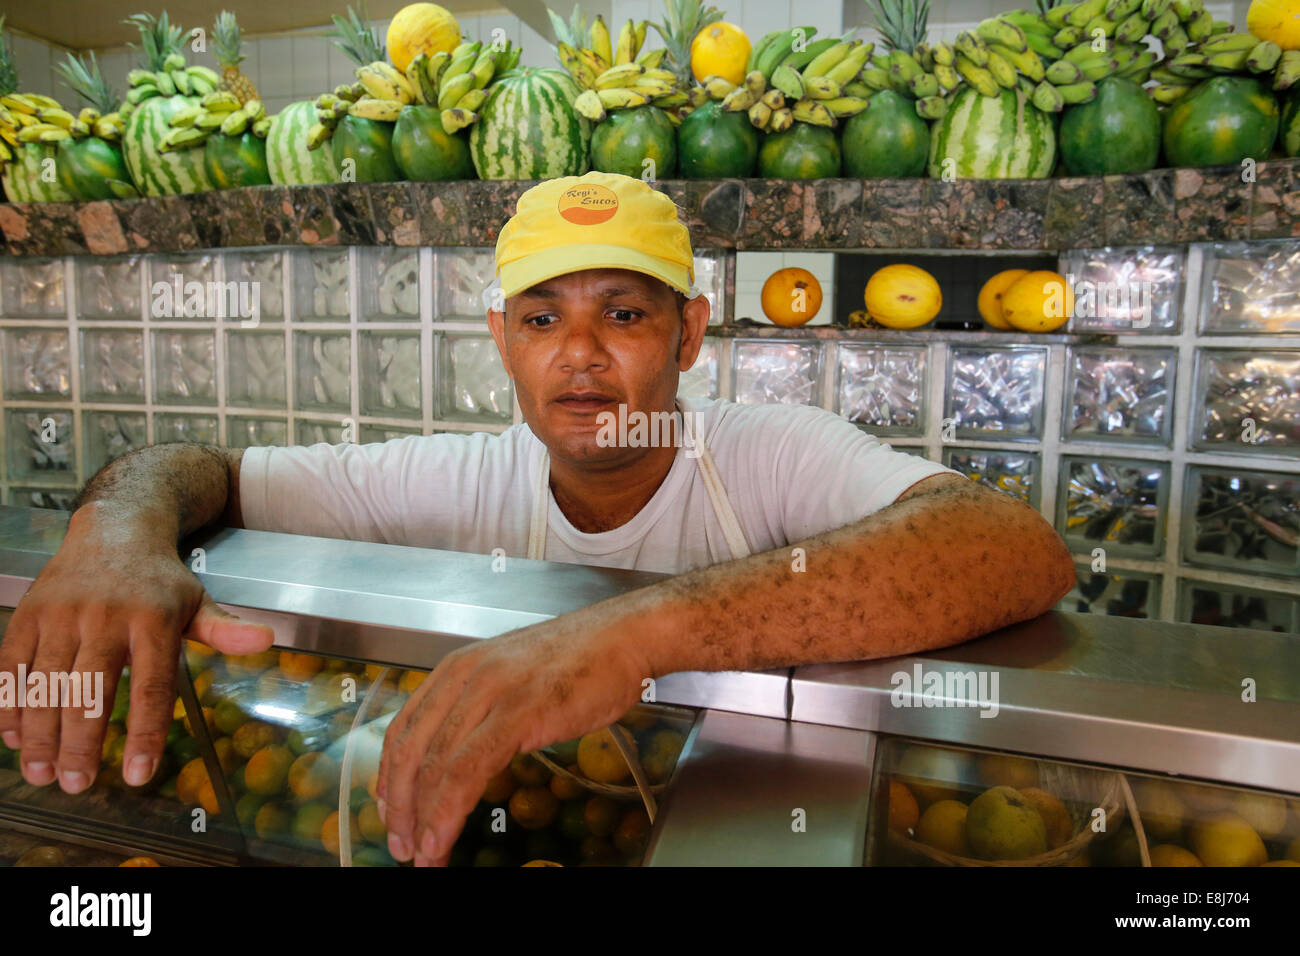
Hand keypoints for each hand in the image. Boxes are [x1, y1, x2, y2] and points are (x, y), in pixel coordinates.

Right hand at [0, 504, 273, 792]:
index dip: (144, 734)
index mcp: (154, 620)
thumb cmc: (160, 580)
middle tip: (77, 785)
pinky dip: (10, 704)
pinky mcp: (31, 613)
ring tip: (41, 774)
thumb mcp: (197, 601)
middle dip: (80, 744)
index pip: (152, 687)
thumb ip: (224, 630)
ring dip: (41, 735)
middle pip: (90, 691)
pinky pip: (14, 665)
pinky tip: (13, 736)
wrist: (115, 528)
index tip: (137, 776)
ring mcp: (63, 615)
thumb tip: (266, 640)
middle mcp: (106, 617)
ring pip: (47, 684)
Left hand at [376, 607, 649, 864]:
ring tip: (424, 854)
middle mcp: (465, 676)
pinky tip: (445, 833)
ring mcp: (491, 692)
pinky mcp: (519, 711)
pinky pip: (469, 768)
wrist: (623, 636)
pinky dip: (449, 808)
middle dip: (400, 808)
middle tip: (402, 845)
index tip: (393, 813)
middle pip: (411, 751)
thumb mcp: (512, 676)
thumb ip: (481, 708)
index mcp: (458, 669)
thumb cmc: (578, 660)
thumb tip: (461, 755)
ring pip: (436, 765)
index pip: (404, 729)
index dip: (390, 779)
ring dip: (422, 818)